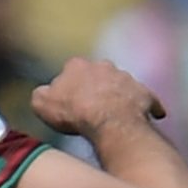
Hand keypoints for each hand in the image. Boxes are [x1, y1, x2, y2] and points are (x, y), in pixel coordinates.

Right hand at [30, 57, 165, 137]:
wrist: (109, 122)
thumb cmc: (73, 112)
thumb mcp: (41, 104)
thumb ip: (41, 94)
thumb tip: (45, 92)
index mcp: (77, 65)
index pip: (71, 70)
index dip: (70, 84)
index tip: (69, 98)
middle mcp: (104, 66)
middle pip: (99, 74)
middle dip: (97, 85)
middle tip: (92, 105)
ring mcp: (127, 78)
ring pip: (122, 85)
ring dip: (119, 95)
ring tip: (115, 114)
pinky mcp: (145, 93)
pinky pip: (146, 100)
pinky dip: (145, 107)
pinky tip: (145, 117)